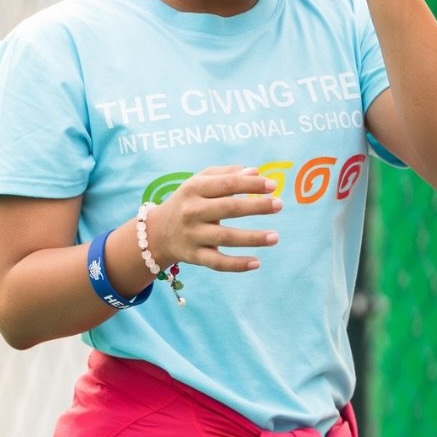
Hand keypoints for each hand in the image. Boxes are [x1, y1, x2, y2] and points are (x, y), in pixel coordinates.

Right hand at [144, 165, 281, 272]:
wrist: (157, 232)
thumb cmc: (188, 201)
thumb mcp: (199, 182)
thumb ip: (226, 174)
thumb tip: (256, 172)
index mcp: (194, 188)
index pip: (227, 184)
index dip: (251, 184)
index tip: (273, 185)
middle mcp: (192, 211)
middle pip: (228, 208)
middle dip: (256, 206)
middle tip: (279, 205)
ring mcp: (192, 235)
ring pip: (226, 237)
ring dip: (253, 238)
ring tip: (276, 237)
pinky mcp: (193, 256)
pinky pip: (217, 262)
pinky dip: (237, 265)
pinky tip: (257, 263)